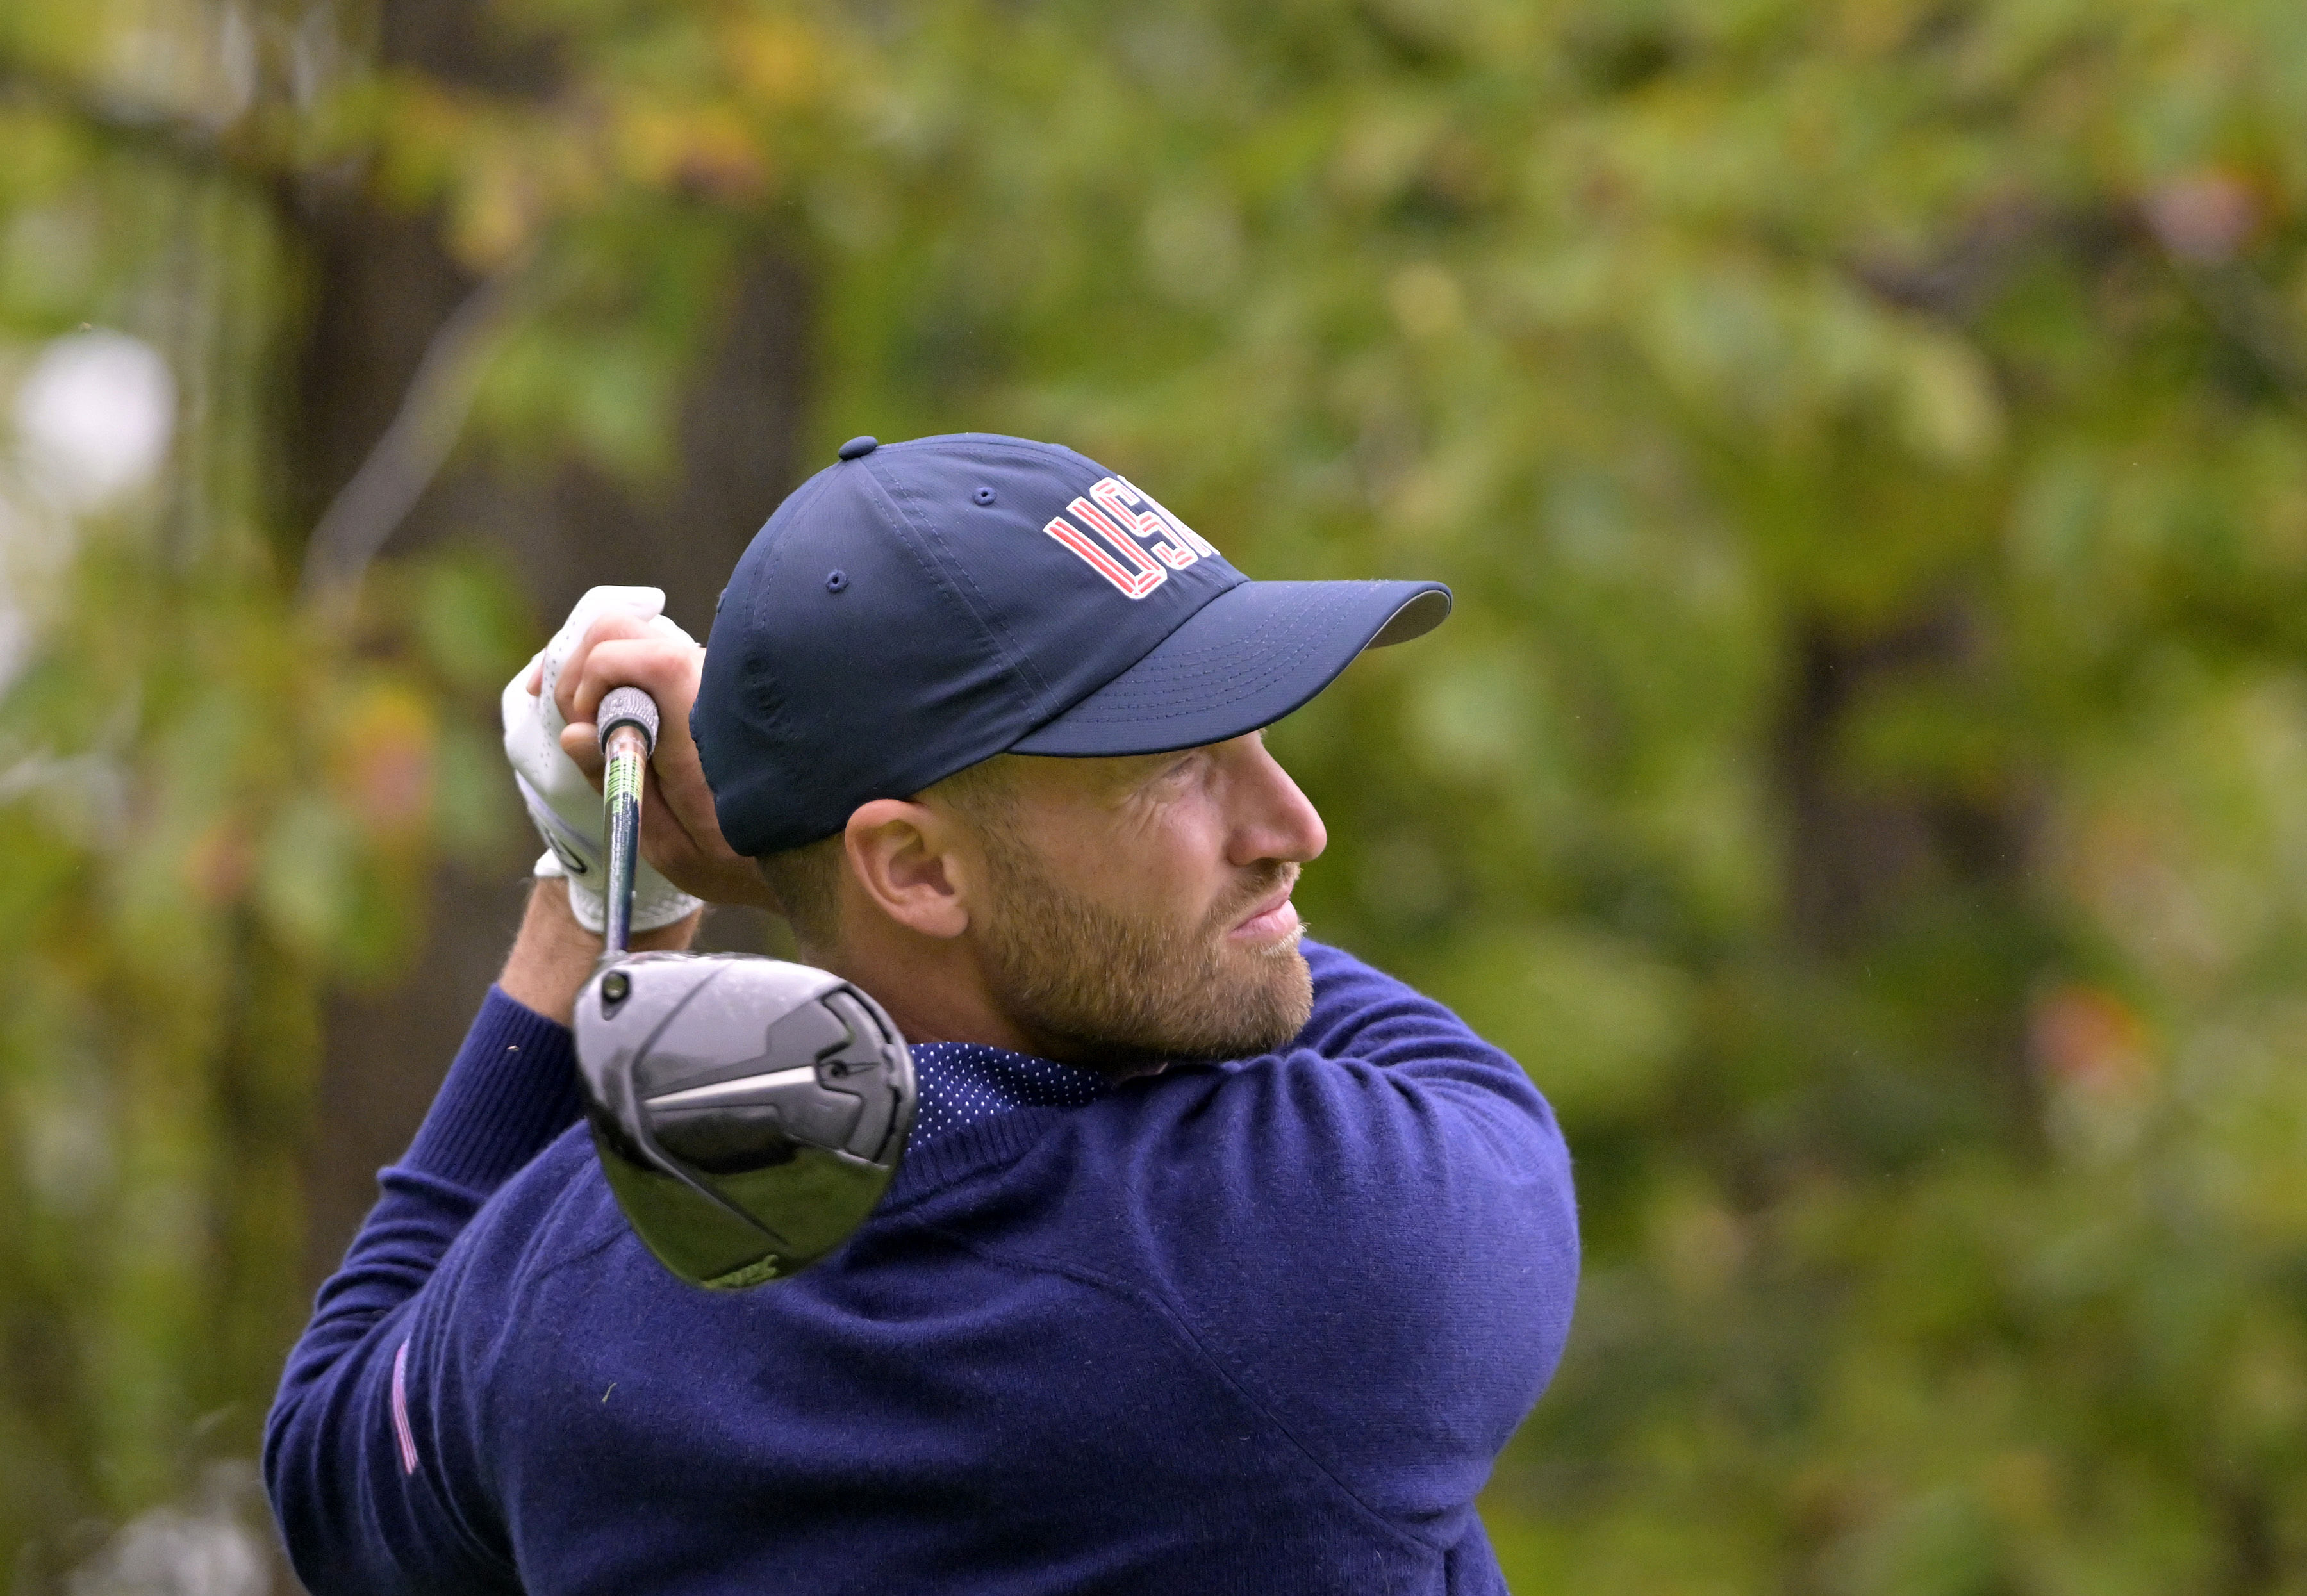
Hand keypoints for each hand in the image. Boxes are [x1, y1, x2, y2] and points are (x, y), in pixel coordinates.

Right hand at [501, 586, 707, 932]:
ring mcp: (707, 674)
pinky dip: (611, 671)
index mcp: (706, 726)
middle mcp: (712, 683)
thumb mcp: (671, 844)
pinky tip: (593, 707)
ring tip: (583, 719)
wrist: (803, 854)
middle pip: (625, 627)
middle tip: (576, 722)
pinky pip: (645, 651)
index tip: (586, 728)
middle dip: (581, 666)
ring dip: (593, 668)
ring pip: (632, 634)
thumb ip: (617, 783)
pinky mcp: (700, 679)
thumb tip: (574, 731)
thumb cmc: (736, 859)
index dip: (600, 676)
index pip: (655, 658)